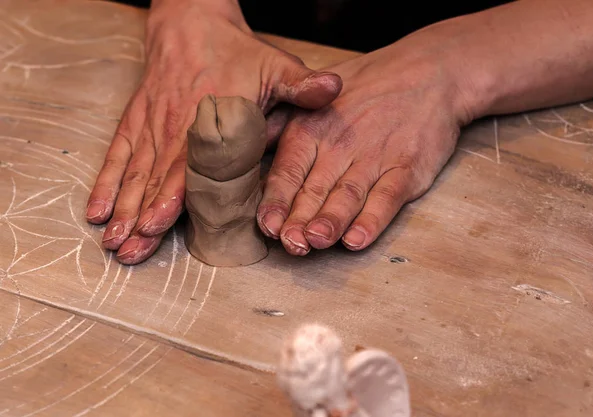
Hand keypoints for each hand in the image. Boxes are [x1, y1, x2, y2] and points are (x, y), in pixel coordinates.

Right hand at [85, 0, 341, 263]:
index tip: (158, 222)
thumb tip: (334, 90)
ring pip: (135, 173)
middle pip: (156, 178)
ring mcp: (151, 126)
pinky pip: (118, 155)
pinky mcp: (136, 122)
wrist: (191, 22)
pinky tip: (97, 211)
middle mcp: (175, 127)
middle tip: (131, 250)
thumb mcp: (275, 64)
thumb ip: (301, 84)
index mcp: (210, 119)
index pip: (189, 164)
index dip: (173, 195)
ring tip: (114, 242)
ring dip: (123, 209)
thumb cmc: (236, 51)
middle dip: (143, 216)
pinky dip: (107, 183)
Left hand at [257, 38, 471, 254]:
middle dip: (298, 219)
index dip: (275, 200)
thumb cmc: (365, 89)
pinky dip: (372, 220)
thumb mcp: (314, 97)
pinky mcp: (407, 166)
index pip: (288, 171)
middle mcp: (339, 144)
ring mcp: (375, 156)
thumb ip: (278, 126)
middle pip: (314, 189)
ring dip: (330, 220)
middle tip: (287, 244)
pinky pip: (387, 196)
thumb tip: (240, 150)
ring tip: (316, 241)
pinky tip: (358, 239)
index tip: (265, 224)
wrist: (429, 73)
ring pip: (347, 195)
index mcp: (311, 129)